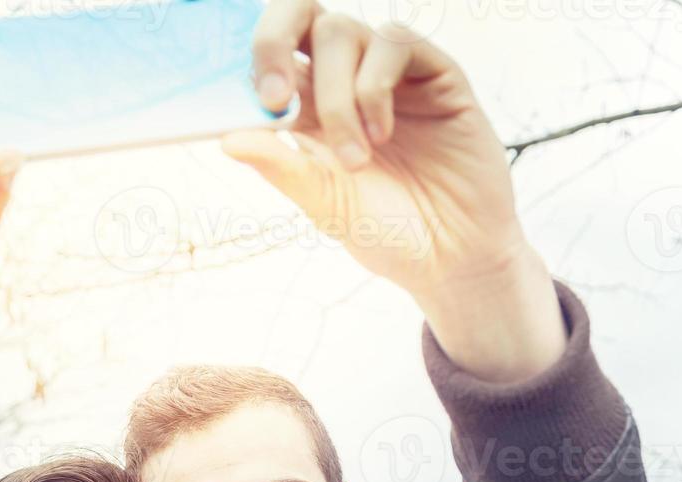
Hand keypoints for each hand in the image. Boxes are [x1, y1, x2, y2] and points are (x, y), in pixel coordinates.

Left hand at [220, 3, 564, 381]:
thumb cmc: (389, 235)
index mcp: (308, 111)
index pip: (268, 56)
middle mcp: (345, 82)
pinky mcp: (434, 74)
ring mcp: (389, 75)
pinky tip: (381, 133)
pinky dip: (375, 85)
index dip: (246, 60)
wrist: (455, 258)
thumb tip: (226, 139)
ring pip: (341, 31)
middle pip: (300, 16)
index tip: (231, 99)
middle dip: (272, 40)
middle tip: (275, 99)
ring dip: (336, 96)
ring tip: (356, 157)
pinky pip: (394, 42)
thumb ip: (282, 168)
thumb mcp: (325, 206)